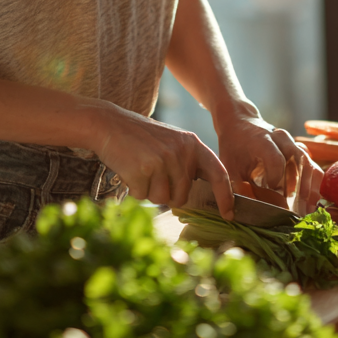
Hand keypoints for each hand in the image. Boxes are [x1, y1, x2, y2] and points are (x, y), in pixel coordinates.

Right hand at [91, 103, 233, 218]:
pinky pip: (143, 196)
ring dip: (150, 191)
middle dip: (167, 193)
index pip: (218, 173)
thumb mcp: (171, 143)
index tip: (229, 214)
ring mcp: (162, 160)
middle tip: (152, 172)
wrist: (108, 124)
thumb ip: (186, 164)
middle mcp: (181, 152)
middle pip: (183, 195)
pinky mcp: (143, 169)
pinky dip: (135, 189)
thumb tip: (195, 198)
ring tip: (141, 168)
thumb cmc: (140, 138)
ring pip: (162, 199)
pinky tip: (130, 169)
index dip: (225, 196)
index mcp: (192, 143)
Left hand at [215, 103, 323, 212]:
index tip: (271, 195)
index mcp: (262, 140)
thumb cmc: (233, 149)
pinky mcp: (301, 152)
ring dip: (310, 189)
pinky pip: (314, 167)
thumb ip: (236, 189)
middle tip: (296, 213)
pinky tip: (311, 203)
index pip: (276, 159)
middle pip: (298, 162)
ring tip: (307, 211)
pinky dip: (314, 185)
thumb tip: (238, 215)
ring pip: (309, 165)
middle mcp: (282, 139)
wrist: (241, 124)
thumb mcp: (229, 167)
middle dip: (298, 190)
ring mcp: (294, 144)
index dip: (276, 179)